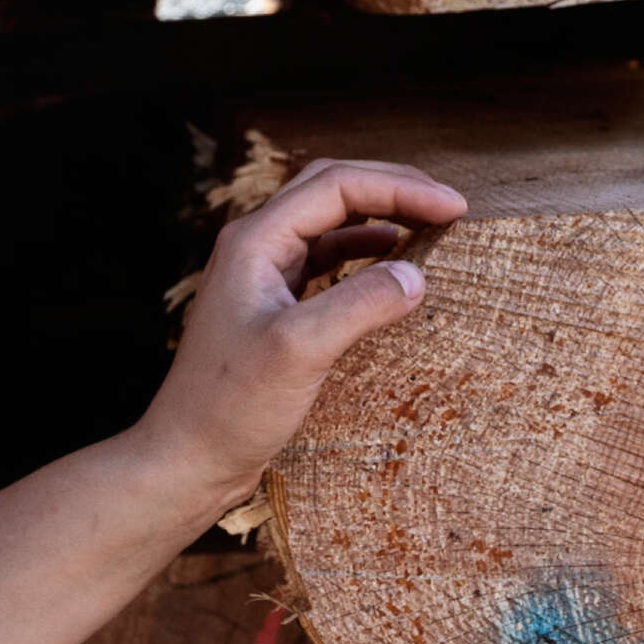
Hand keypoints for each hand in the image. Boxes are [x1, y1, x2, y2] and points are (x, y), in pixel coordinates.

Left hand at [133, 156, 466, 516]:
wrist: (188, 457)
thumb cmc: (230, 406)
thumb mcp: (300, 351)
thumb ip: (360, 304)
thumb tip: (415, 275)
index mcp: (255, 242)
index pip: (337, 186)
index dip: (401, 188)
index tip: (455, 208)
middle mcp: (256, 248)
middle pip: (332, 189)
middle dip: (393, 189)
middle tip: (449, 206)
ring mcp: (263, 276)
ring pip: (329, 222)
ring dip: (380, 216)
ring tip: (429, 226)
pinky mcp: (273, 307)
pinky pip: (325, 260)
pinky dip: (364, 253)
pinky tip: (391, 264)